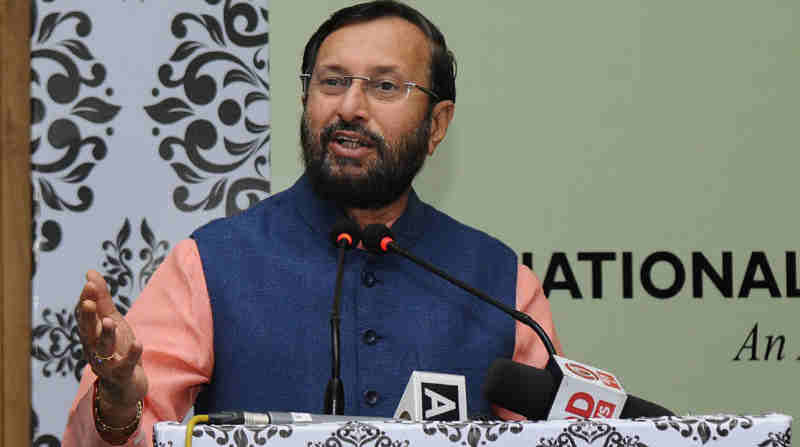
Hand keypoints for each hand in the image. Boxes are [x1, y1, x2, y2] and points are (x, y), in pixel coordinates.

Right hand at [76, 270, 147, 418]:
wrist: (124, 386)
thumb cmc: (116, 348)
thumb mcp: (111, 321)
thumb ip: (102, 299)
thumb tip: (90, 273)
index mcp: (91, 334)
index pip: (85, 316)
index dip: (87, 300)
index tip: (89, 284)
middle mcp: (94, 348)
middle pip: (88, 332)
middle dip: (88, 317)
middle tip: (89, 302)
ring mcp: (107, 362)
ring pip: (103, 349)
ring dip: (106, 335)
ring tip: (111, 321)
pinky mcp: (122, 374)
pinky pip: (126, 365)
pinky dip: (131, 355)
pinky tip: (138, 343)